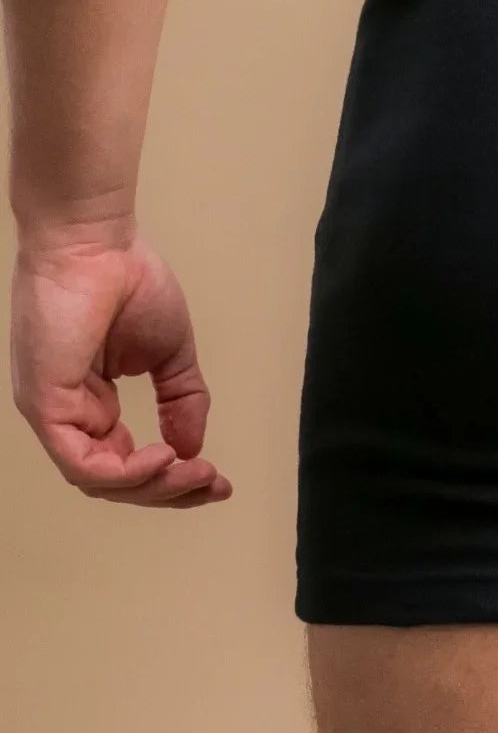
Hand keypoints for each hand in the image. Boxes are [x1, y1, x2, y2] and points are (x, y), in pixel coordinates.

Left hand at [10, 231, 231, 505]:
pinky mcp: (44, 405)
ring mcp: (52, 413)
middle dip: (169, 491)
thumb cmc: (125, 279)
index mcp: (89, 404)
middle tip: (211, 483)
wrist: (96, 241)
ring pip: (98, 481)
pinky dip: (125, 471)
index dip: (173, 479)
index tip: (218, 479)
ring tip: (192, 470)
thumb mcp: (171, 354)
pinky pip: (81, 462)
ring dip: (152, 486)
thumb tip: (193, 448)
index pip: (126, 464)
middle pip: (115, 482)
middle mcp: (67, 416)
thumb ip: (182, 403)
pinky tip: (163, 455)